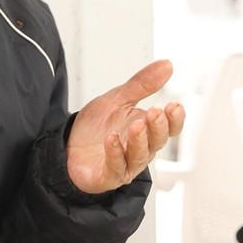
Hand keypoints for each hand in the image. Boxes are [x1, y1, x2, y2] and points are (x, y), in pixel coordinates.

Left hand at [66, 59, 185, 193]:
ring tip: (136, 125)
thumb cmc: (96, 127)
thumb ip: (141, 84)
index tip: (174, 106)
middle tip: (155, 112)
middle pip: (157, 141)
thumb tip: (166, 65)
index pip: (169, 127)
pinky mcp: (107, 176)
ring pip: (139, 155)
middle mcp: (140, 149)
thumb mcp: (117, 99)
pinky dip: (114, 153)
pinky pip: (115, 167)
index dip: (175, 119)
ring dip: (139, 140)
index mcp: (146, 130)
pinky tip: (111, 140)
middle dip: (158, 127)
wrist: (68, 146)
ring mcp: (125, 164)